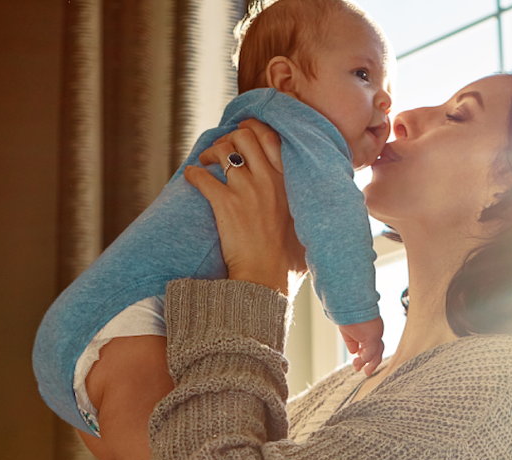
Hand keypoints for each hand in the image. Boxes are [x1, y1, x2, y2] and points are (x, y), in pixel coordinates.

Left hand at [185, 119, 306, 294]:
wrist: (267, 279)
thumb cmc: (288, 260)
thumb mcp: (307, 226)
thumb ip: (307, 209)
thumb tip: (319, 209)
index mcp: (289, 182)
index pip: (271, 137)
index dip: (254, 129)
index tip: (245, 134)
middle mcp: (268, 180)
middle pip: (245, 137)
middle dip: (229, 137)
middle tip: (222, 149)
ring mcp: (246, 190)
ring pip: (223, 150)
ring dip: (211, 152)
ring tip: (205, 161)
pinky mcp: (225, 204)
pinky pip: (203, 177)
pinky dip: (194, 174)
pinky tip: (192, 177)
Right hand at [339, 317, 384, 375]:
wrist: (349, 304)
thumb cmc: (347, 314)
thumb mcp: (348, 331)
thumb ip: (352, 342)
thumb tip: (354, 352)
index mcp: (370, 330)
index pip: (372, 344)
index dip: (365, 354)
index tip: (357, 361)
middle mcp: (375, 332)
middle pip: (378, 350)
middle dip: (371, 362)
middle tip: (365, 372)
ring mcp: (376, 335)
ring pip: (376, 353)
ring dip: (370, 364)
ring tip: (363, 371)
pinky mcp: (373, 338)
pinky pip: (369, 353)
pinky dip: (363, 360)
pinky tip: (356, 363)